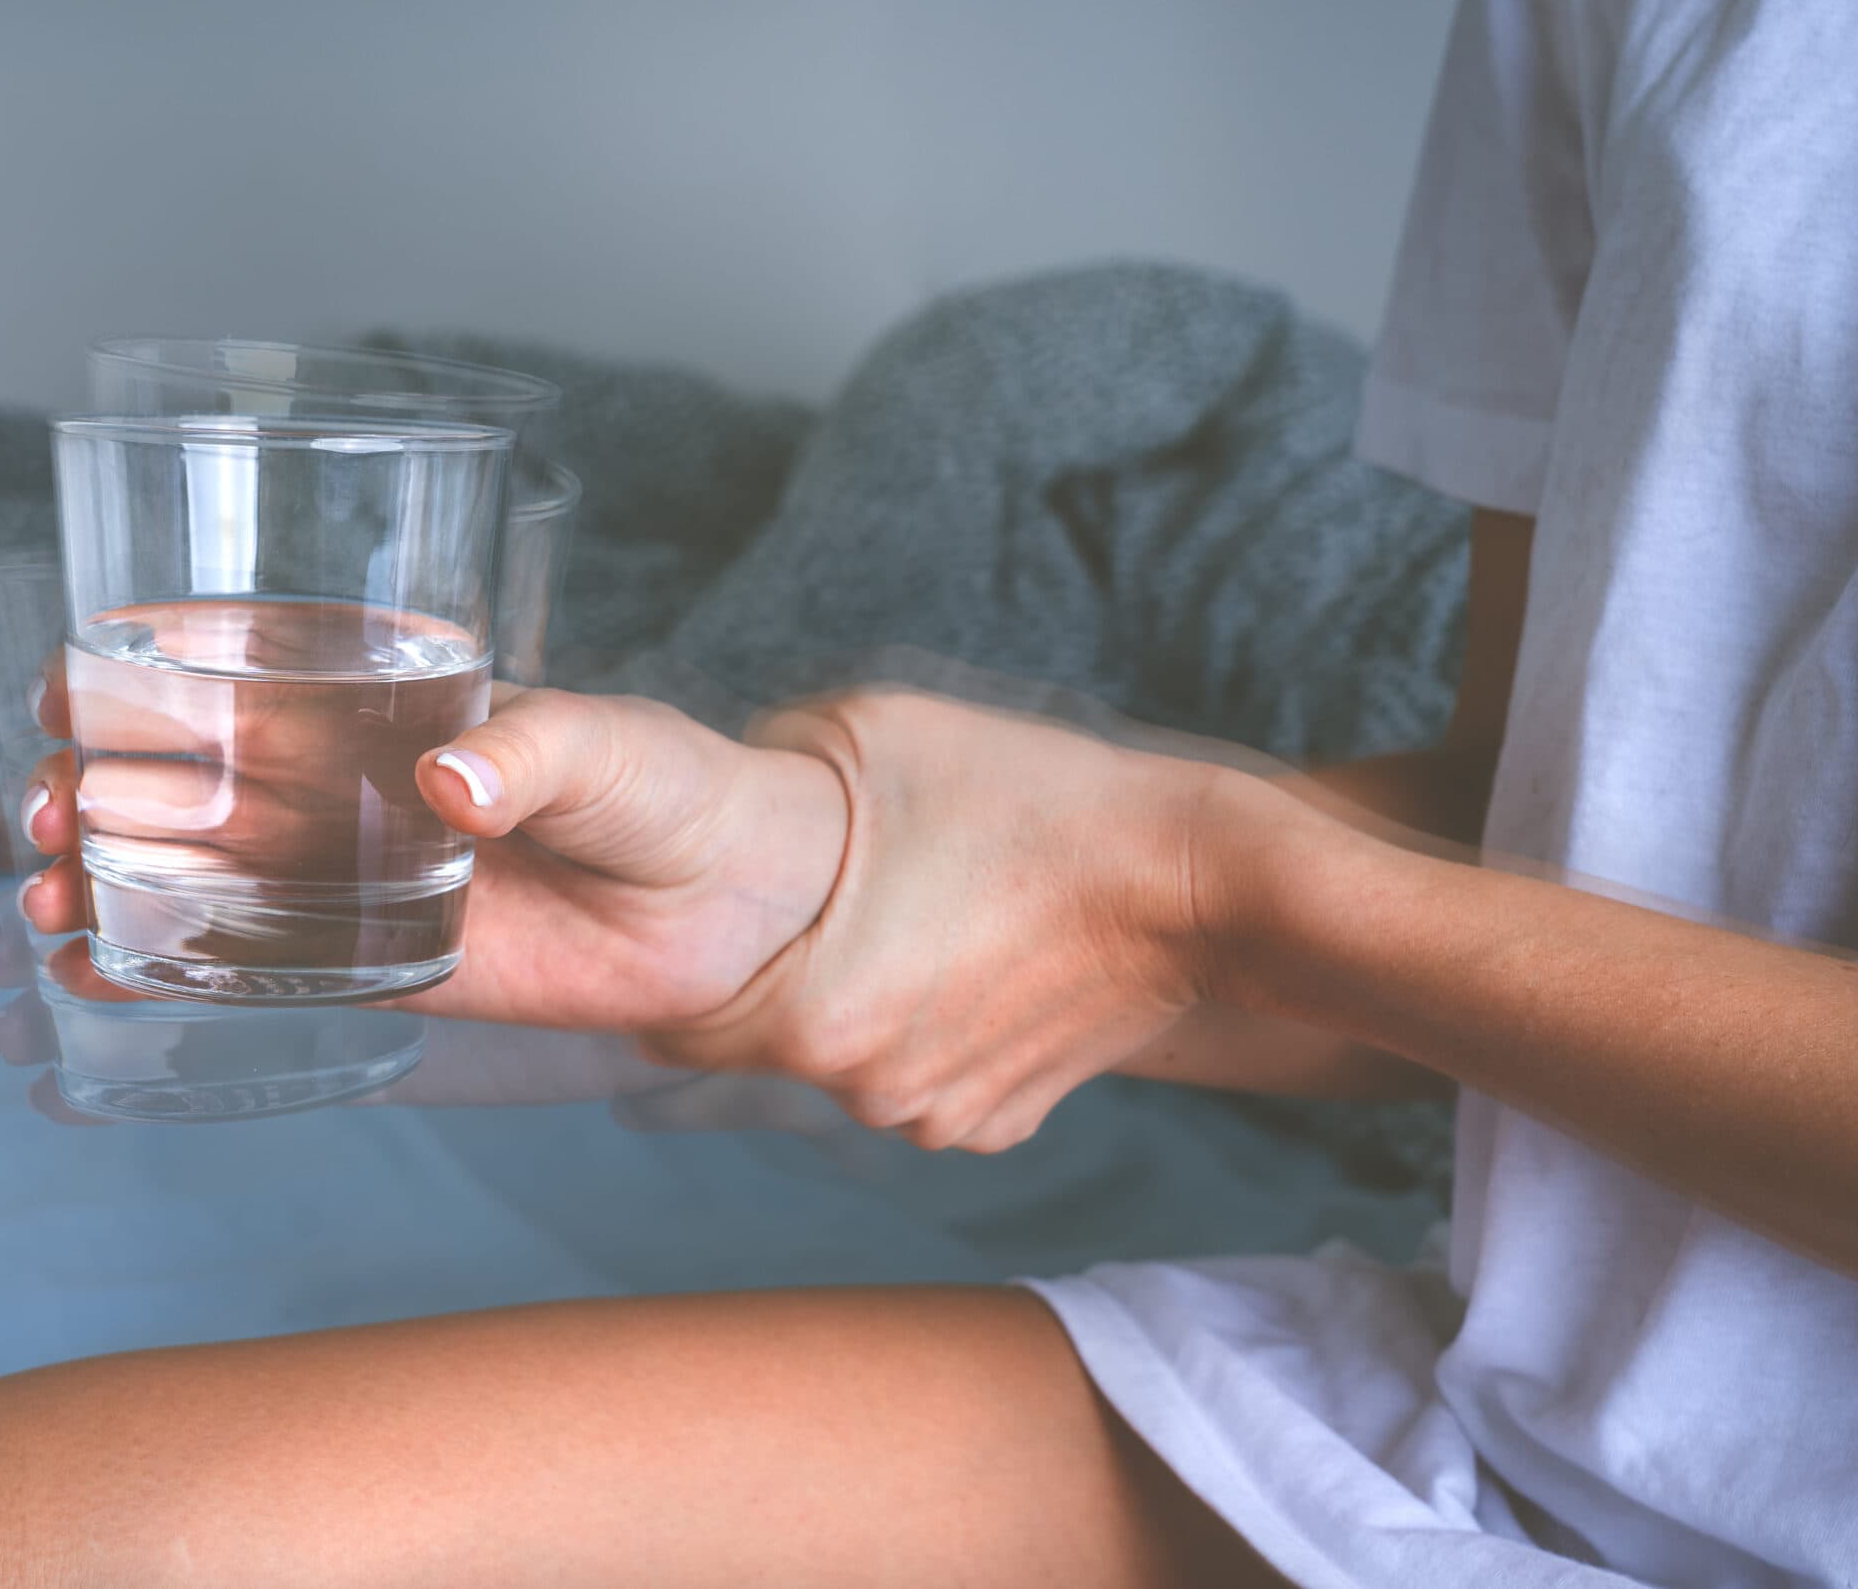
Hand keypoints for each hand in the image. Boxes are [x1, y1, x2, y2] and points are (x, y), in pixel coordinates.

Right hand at [12, 675, 853, 1031]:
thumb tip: (455, 776)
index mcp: (385, 697)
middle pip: (182, 770)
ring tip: (50, 899)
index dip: (138, 669)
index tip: (67, 687)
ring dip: (103, 875)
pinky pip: (252, 966)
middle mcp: (346, 780)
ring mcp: (348, 874)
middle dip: (89, 782)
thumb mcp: (613, 744)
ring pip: (192, 869)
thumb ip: (536, 747)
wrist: (740, 913)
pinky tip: (94, 969)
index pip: (240, 667)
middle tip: (48, 812)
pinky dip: (163, 966)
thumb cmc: (677, 789)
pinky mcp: (373, 964)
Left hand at [640, 689, 1219, 1152]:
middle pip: (752, 1045)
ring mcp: (934, 1116)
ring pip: (838, 1064)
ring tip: (911, 916)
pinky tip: (965, 960)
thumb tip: (708, 796)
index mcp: (808, 1015)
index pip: (668, 1025)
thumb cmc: (1028, 796)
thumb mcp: (860, 733)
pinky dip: (923, 1032)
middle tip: (817, 899)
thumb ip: (756, 774)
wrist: (1189, 878)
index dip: (672, 971)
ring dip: (846, 1007)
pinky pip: (916, 1080)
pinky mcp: (995, 1123)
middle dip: (764, 979)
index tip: (694, 923)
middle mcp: (864, 1089)